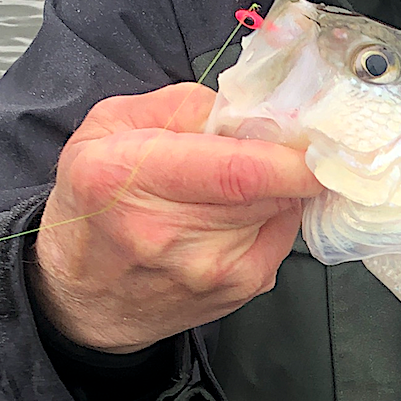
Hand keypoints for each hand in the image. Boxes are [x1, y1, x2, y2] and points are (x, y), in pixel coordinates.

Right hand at [29, 83, 321, 352]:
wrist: (86, 295)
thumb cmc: (96, 203)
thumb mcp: (108, 127)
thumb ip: (182, 105)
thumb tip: (249, 107)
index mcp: (126, 178)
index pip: (238, 171)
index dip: (290, 156)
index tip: (313, 138)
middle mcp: (169, 232)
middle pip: (270, 186)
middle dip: (283, 158)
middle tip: (267, 143)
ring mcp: (210, 269)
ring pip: (282, 207)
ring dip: (276, 186)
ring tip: (234, 184)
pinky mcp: (242, 288)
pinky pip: (284, 234)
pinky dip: (273, 214)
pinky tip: (236, 215)